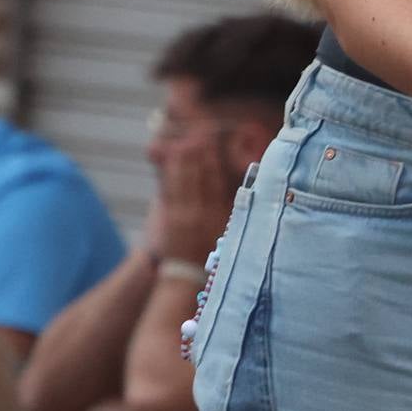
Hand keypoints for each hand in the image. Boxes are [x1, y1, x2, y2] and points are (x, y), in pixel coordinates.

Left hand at [143, 129, 234, 264]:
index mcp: (220, 216)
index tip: (211, 144)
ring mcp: (185, 214)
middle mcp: (203, 213)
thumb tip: (241, 190)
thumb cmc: (211, 254)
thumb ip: (233, 212)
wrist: (188, 277)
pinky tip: (172, 160)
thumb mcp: (228, 234)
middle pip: (200, 175)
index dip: (212, 160)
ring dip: (184, 158)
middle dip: (198, 153)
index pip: (216, 181)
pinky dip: (171, 173)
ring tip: (185, 141)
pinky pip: (170, 189)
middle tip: (198, 133)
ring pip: (184, 179)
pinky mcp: (171, 218)